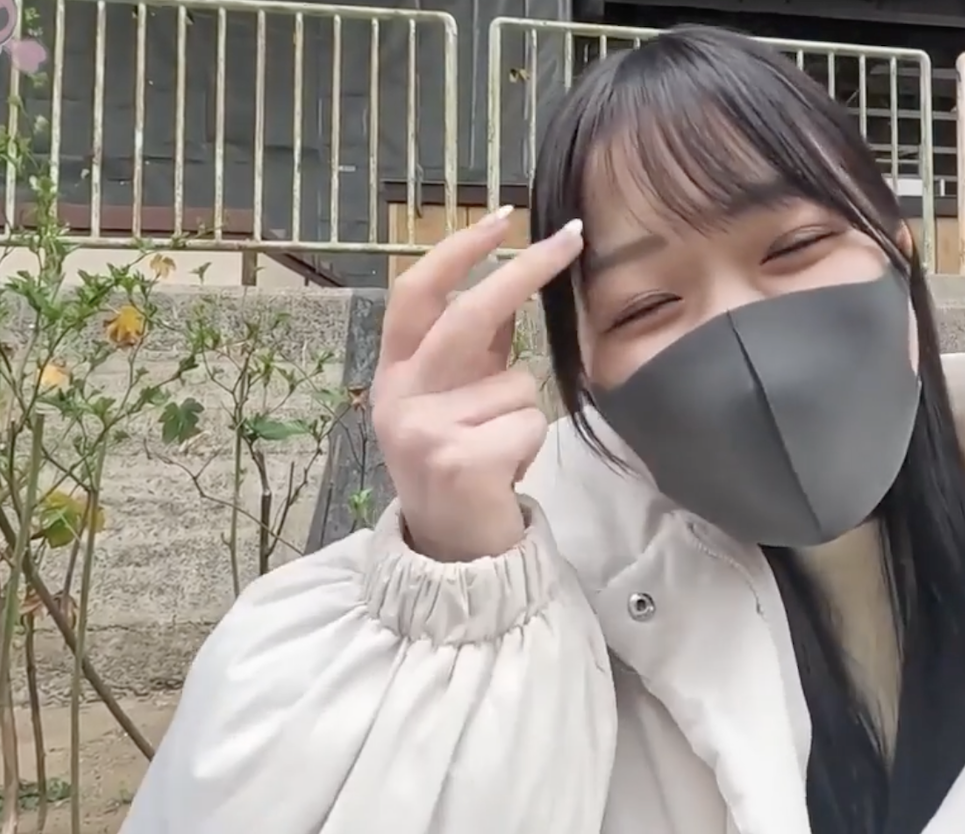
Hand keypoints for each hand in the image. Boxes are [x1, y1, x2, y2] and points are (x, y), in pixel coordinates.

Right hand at [372, 207, 583, 560]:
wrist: (451, 554)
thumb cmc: (461, 466)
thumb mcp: (453, 401)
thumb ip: (474, 349)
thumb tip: (510, 277)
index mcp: (394, 374)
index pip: (415, 294)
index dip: (456, 252)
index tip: (502, 218)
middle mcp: (400, 397)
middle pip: (470, 315)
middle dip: (525, 271)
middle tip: (570, 238)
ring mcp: (425, 429)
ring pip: (517, 382)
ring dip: (526, 412)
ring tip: (500, 449)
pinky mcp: (458, 461)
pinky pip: (529, 423)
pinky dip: (531, 446)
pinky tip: (504, 472)